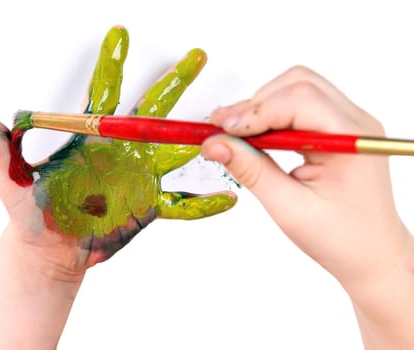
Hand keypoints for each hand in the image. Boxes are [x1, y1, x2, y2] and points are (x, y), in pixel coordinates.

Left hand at [0, 26, 235, 274]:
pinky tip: (226, 199)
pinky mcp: (147, 206)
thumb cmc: (30, 213)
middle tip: (196, 55)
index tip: (120, 33)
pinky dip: (203, 203)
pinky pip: (180, 204)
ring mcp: (138, 176)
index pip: (103, 93)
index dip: (111, 63)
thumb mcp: (11, 181)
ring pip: (176, 149)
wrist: (48, 250)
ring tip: (227, 122)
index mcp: (89, 137)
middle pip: (152, 109)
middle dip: (174, 82)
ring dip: (200, 136)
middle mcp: (121, 150)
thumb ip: (1, 151)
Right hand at [201, 66, 413, 347]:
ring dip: (262, 108)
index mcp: (352, 140)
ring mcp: (348, 124)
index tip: (219, 131)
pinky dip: (271, 117)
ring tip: (234, 136)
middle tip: (222, 131)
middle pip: (298, 85)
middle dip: (255, 105)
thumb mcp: (289, 208)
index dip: (254, 112)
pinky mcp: (336, 130)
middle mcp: (355, 123)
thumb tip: (215, 144)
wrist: (372, 255)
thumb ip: (251, 171)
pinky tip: (254, 138)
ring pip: (297, 89)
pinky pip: (300, 106)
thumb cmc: (341, 239)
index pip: (298, 101)